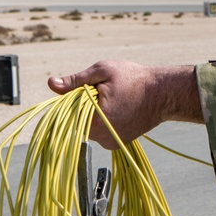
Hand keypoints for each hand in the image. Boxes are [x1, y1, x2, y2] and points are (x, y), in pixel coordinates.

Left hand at [48, 60, 201, 149]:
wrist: (164, 94)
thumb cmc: (133, 78)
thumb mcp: (102, 72)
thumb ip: (75, 80)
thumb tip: (51, 83)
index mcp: (95, 120)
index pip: (67, 114)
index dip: (71, 98)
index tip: (84, 88)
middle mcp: (102, 137)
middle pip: (77, 121)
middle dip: (82, 105)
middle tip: (102, 90)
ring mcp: (110, 143)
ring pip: (88, 127)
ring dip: (92, 113)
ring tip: (112, 99)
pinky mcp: (117, 144)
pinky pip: (100, 132)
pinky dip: (103, 120)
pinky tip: (117, 108)